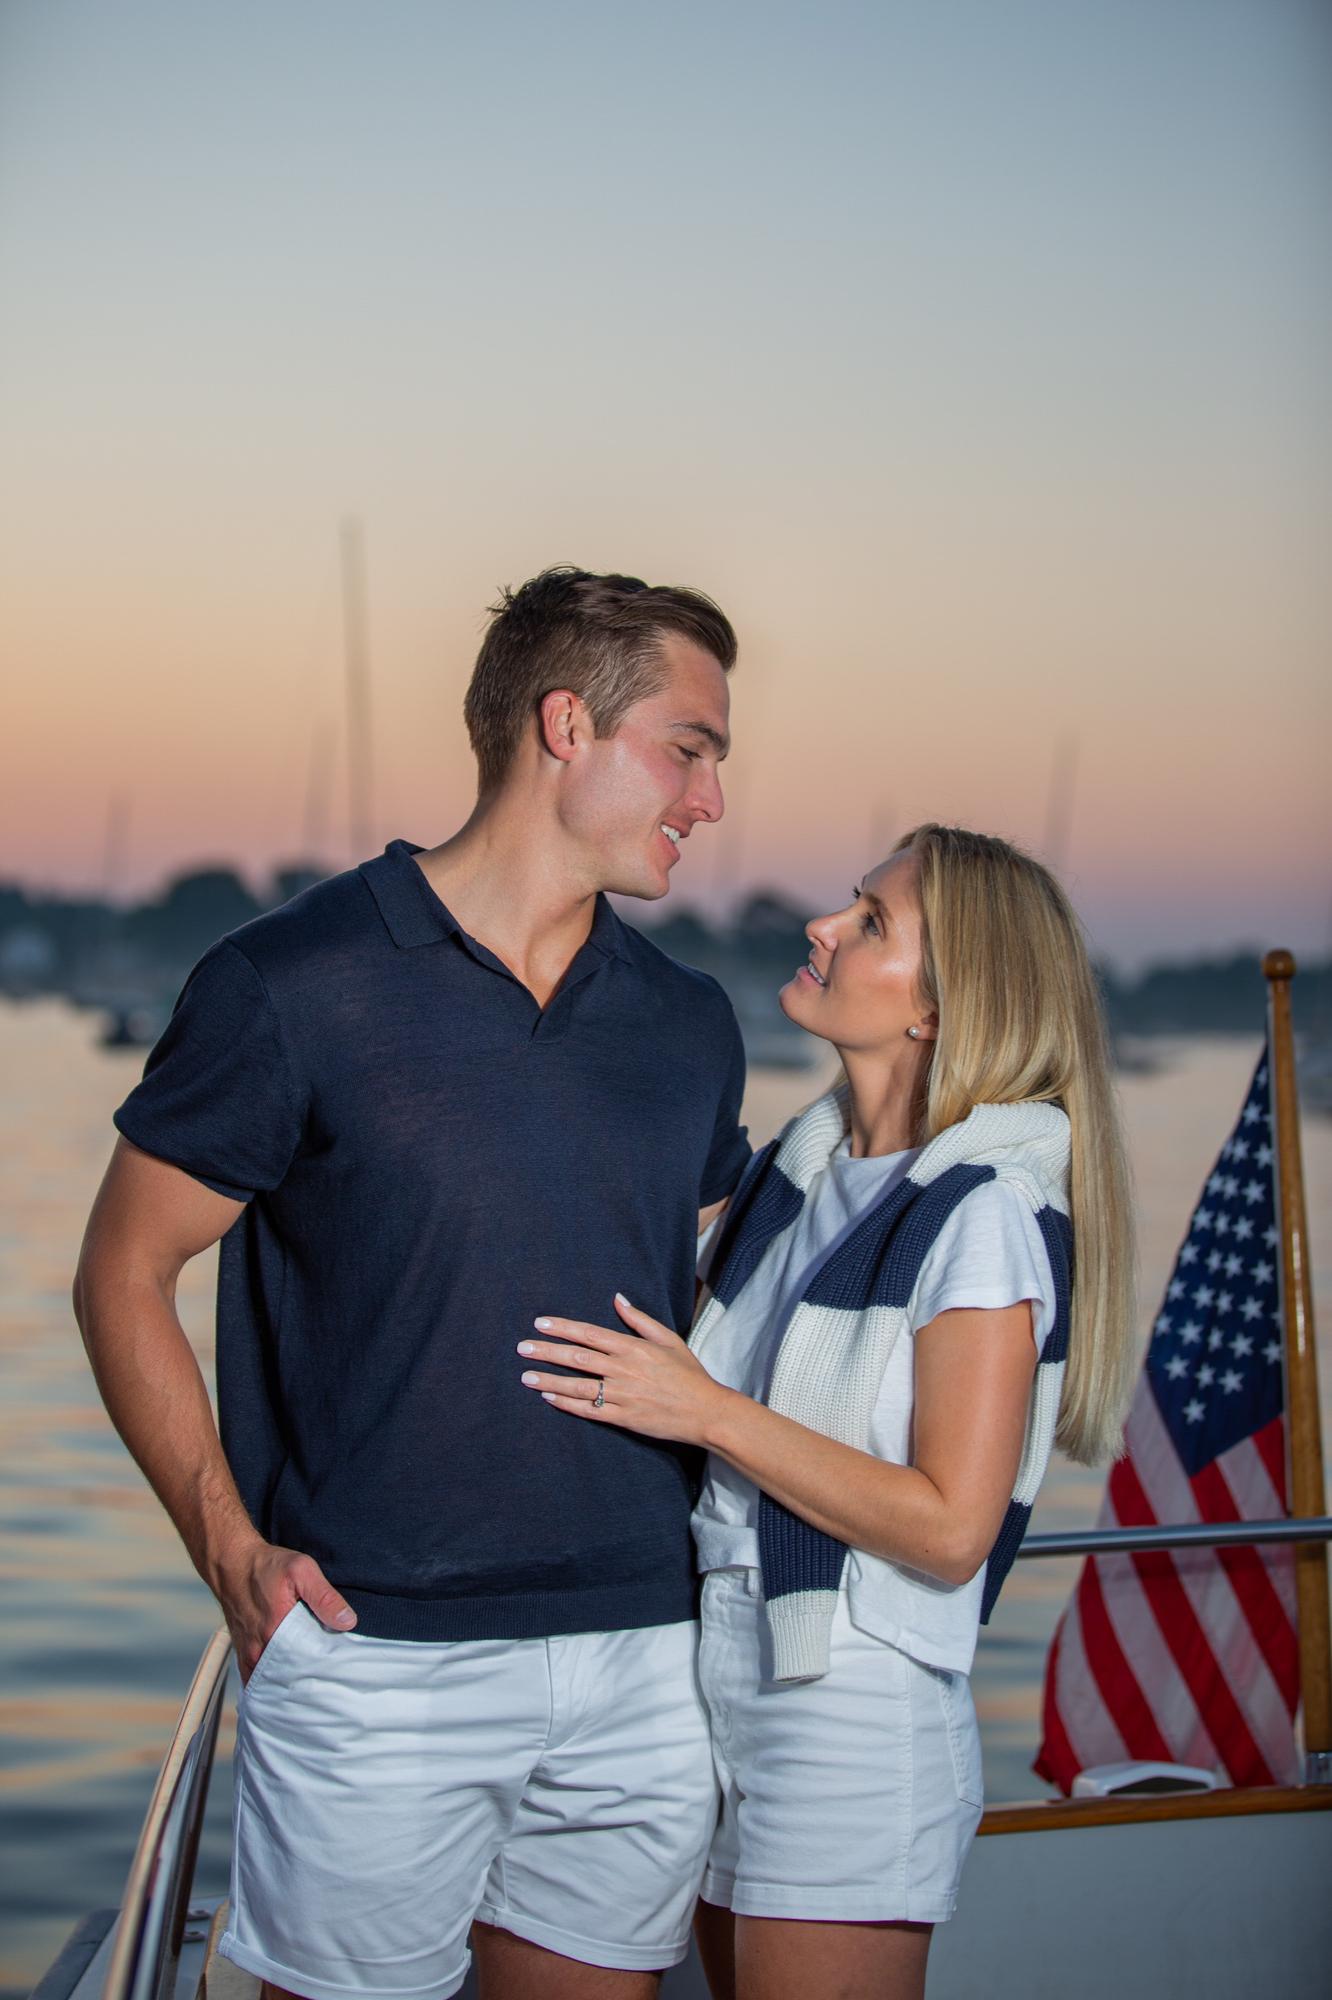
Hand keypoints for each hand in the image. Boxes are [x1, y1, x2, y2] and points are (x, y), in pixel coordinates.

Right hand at [214, 1535, 357, 1683]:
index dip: (325, 1666)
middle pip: (291, 1676)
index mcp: (275, 1631)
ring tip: (312, 1676)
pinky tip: (289, 1677)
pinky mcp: (243, 1654)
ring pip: (275, 1680)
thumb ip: (324, 1596)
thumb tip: (347, 1621)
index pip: (307, 1664)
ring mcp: (248, 1654)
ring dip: (292, 1679)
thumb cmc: (265, 1566)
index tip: (339, 1665)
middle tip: (329, 1673)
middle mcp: (258, 1649)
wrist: (232, 1564)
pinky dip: (274, 1680)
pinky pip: (258, 1678)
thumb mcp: (301, 1570)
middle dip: (311, 1676)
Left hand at [519, 1293, 730, 1446]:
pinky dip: (567, 1404)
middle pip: (577, 1357)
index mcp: (633, 1348)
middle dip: (547, 1351)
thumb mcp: (669, 1339)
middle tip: (522, 1348)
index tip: (540, 1324)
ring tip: (526, 1377)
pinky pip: (589, 1410)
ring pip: (577, 1385)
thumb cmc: (689, 1374)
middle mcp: (624, 1370)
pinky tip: (549, 1398)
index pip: (590, 1333)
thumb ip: (640, 1320)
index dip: (563, 1327)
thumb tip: (617, 1299)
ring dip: (549, 1380)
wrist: (706, 1411)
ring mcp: (622, 1395)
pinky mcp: (623, 1418)